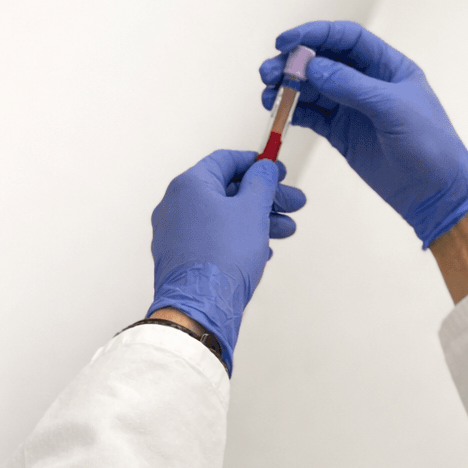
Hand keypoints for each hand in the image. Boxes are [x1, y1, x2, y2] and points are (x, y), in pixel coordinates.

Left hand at [146, 149, 306, 374]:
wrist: (200, 307)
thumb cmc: (221, 258)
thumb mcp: (252, 210)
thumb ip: (261, 182)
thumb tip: (264, 169)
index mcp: (189, 185)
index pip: (225, 161)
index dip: (255, 163)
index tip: (276, 169)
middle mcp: (176, 206)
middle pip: (228, 191)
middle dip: (264, 197)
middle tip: (291, 203)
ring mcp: (176, 233)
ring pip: (223, 217)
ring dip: (257, 220)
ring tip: (286, 230)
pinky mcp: (181, 257)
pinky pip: (213, 239)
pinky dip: (238, 238)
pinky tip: (262, 249)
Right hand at [259, 21, 467, 249]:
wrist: (436, 192)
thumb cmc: (429, 144)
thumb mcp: (393, 109)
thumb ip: (351, 86)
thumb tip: (312, 66)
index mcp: (387, 66)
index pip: (347, 38)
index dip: (316, 34)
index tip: (286, 41)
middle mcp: (367, 82)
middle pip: (322, 60)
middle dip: (293, 62)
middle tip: (269, 72)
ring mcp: (352, 107)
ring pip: (312, 87)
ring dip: (288, 87)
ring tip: (268, 95)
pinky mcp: (341, 133)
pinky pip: (311, 115)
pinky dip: (292, 111)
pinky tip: (277, 111)